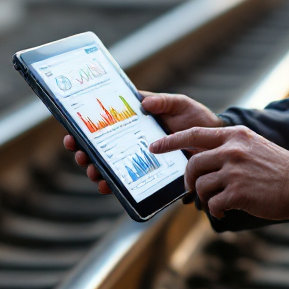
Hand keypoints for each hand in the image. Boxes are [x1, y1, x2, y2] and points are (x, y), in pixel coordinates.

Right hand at [62, 92, 222, 194]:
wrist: (215, 146)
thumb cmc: (197, 121)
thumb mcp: (182, 105)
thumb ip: (164, 101)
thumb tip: (143, 103)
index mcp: (136, 120)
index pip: (106, 121)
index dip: (86, 126)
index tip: (72, 130)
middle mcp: (133, 139)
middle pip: (101, 146)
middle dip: (85, 151)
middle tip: (81, 154)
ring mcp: (139, 158)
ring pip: (109, 165)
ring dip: (96, 169)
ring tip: (93, 171)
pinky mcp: (147, 175)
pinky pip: (126, 182)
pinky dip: (113, 185)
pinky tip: (107, 186)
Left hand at [149, 125, 288, 219]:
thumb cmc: (278, 168)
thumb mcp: (253, 146)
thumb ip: (230, 147)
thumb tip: (204, 158)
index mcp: (235, 135)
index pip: (195, 134)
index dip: (171, 140)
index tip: (154, 146)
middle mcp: (232, 150)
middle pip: (192, 163)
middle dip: (188, 180)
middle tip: (192, 189)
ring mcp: (234, 171)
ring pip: (200, 186)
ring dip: (204, 198)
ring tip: (217, 203)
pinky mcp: (237, 192)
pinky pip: (212, 204)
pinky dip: (215, 211)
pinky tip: (224, 212)